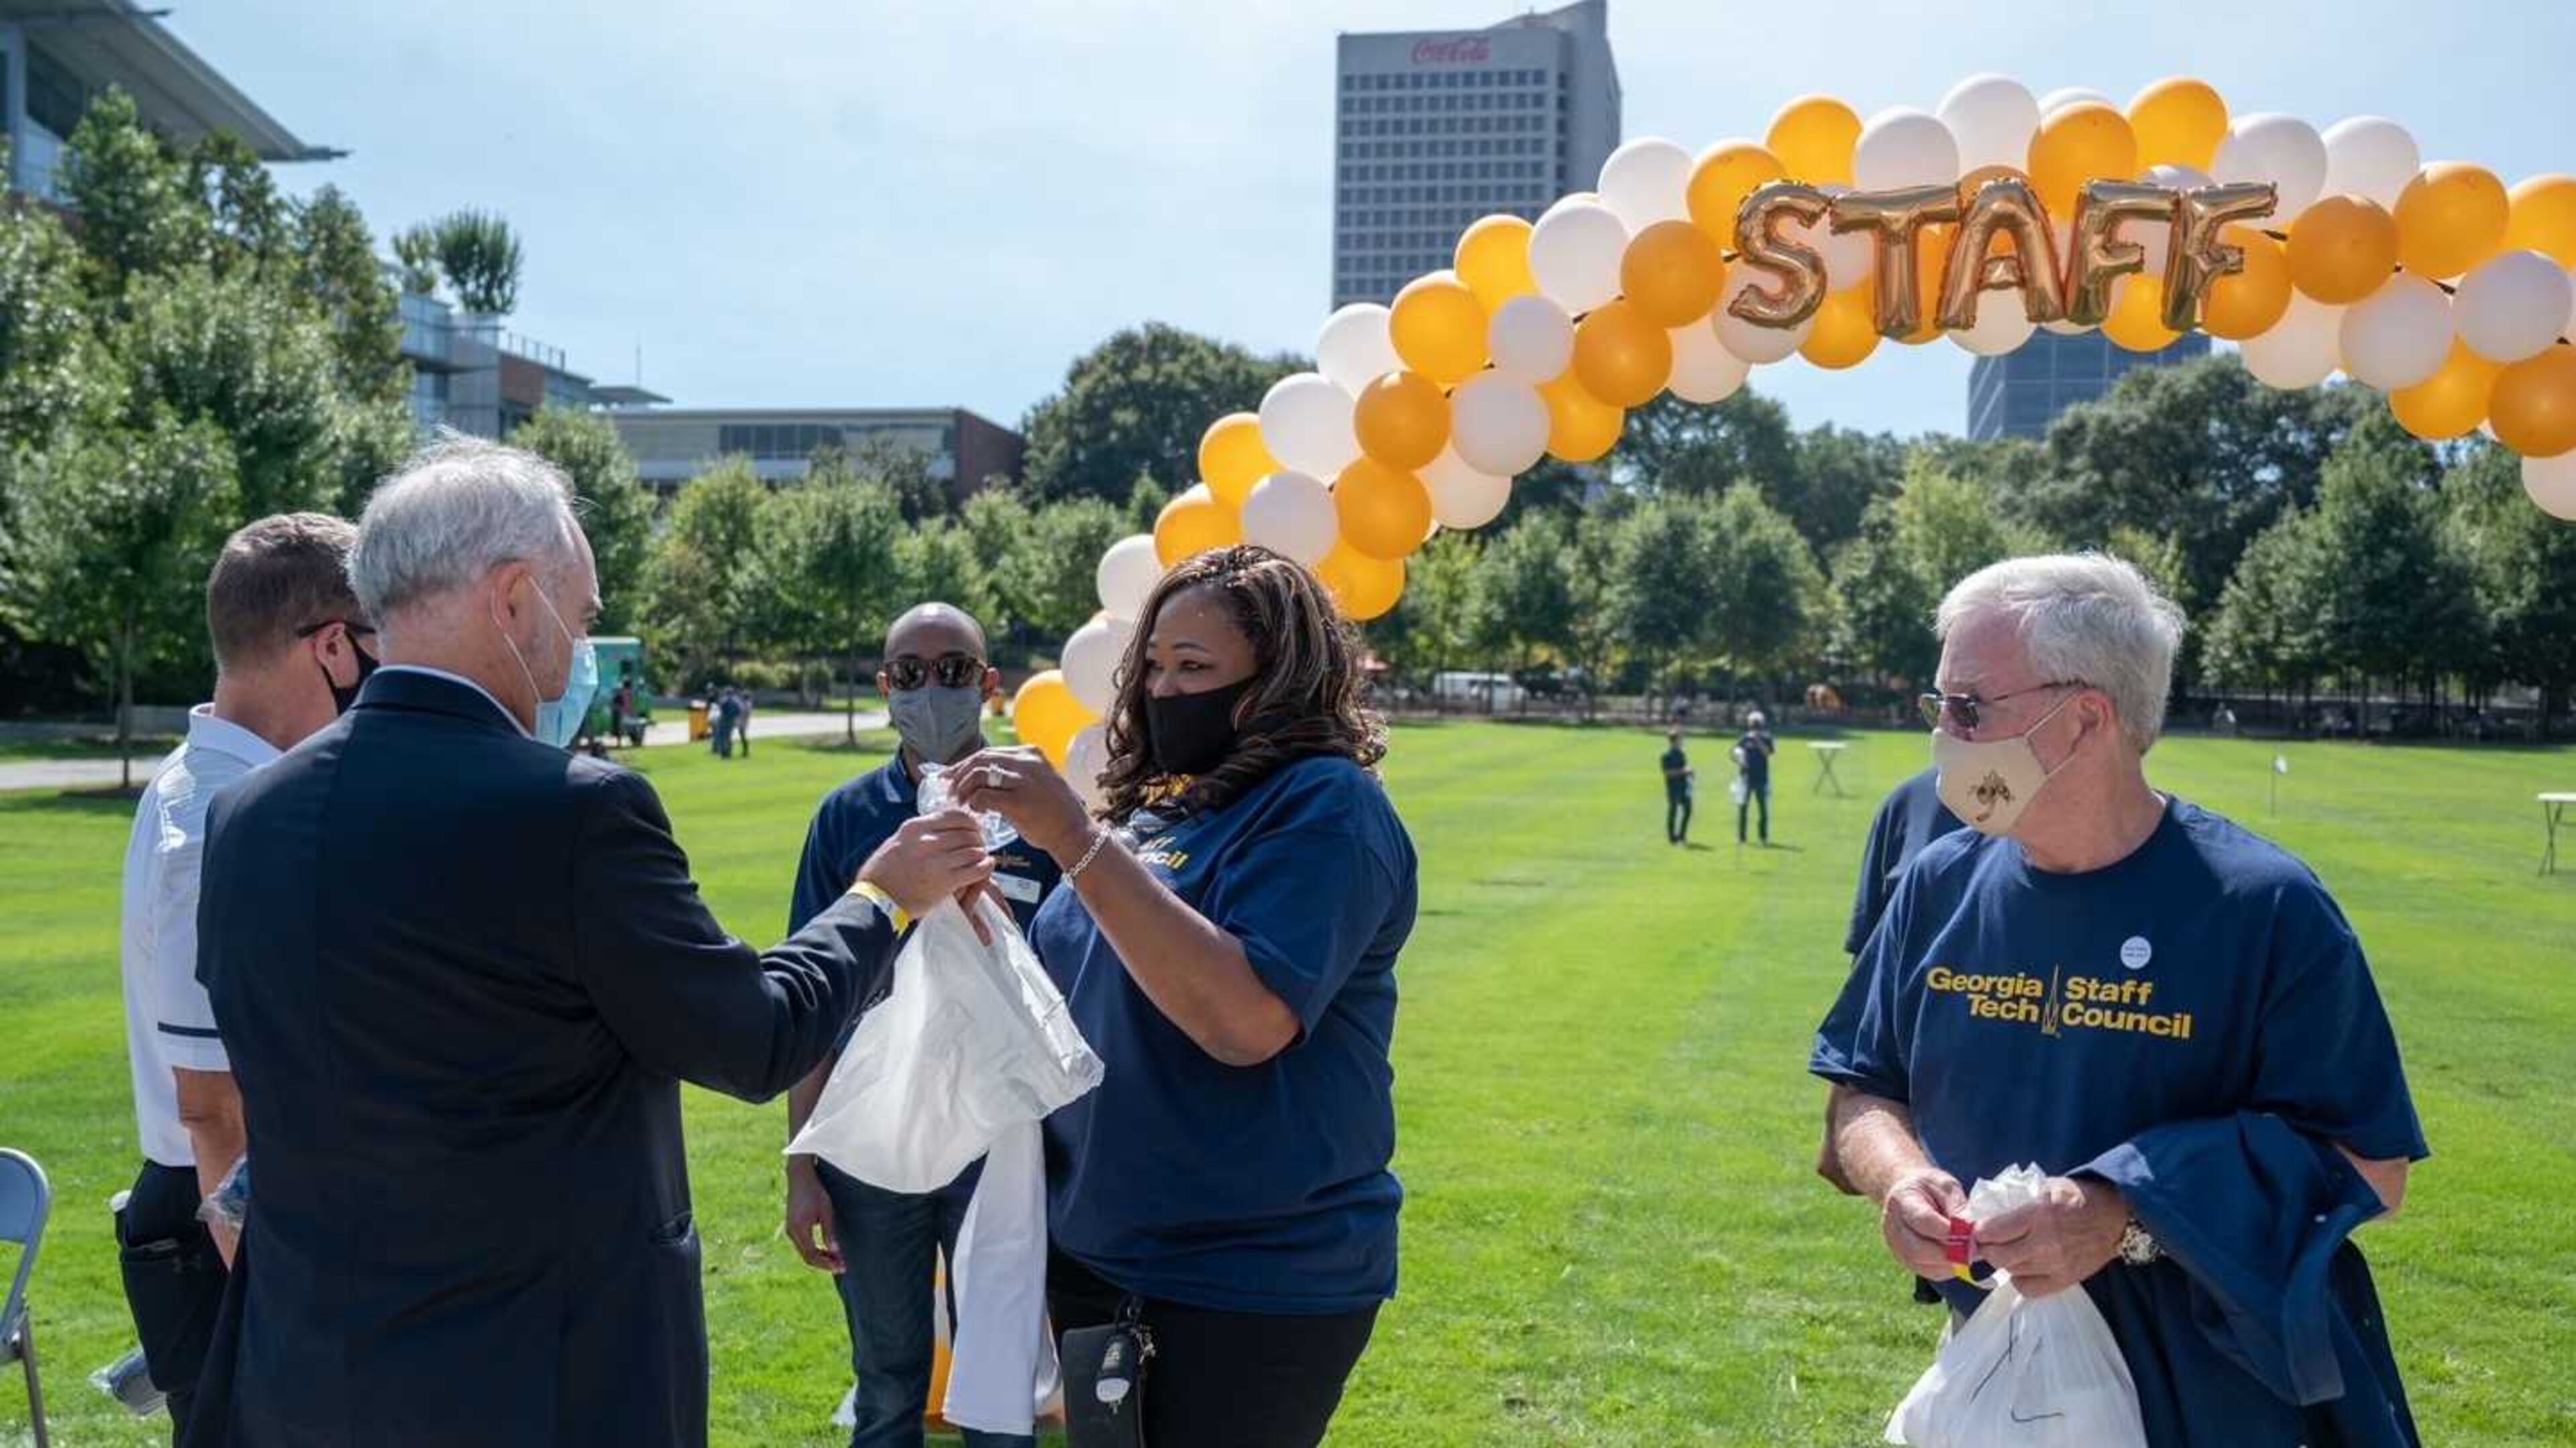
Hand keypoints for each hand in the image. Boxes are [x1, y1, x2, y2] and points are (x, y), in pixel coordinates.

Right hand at [784, 1158, 840, 1273]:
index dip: (826, 1263)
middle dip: (824, 1263)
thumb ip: (829, 1232)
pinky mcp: (792, 1226)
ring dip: (820, 1257)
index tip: (840, 1267)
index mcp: (799, 1229)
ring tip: (836, 1259)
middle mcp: (791, 1232)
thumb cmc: (815, 1192)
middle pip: (807, 1257)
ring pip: (804, 1252)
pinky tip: (827, 1250)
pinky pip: (803, 1244)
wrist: (800, 1177)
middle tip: (841, 1266)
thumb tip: (835, 1251)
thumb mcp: (826, 1211)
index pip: (812, 1255)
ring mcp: (790, 1230)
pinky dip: (814, 1250)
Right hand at [856, 810, 995, 925]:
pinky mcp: (945, 881)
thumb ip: (920, 832)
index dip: (970, 822)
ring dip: (981, 854)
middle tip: (979, 847)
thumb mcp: (898, 841)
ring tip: (981, 859)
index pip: (955, 815)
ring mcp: (937, 861)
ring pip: (974, 850)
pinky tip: (986, 868)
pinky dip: (985, 867)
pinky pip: (976, 869)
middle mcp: (928, 840)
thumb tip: (942, 827)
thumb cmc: (883, 872)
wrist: (876, 899)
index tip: (973, 829)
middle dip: (978, 840)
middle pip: (967, 833)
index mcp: (915, 827)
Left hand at [948, 746, 1095, 861]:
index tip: (951, 775)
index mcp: (1031, 753)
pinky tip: (977, 811)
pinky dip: (974, 802)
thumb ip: (1016, 774)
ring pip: (979, 774)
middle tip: (950, 791)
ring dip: (964, 789)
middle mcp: (1027, 762)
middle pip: (980, 759)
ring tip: (961, 803)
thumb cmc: (1054, 812)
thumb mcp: (1039, 781)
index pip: (988, 752)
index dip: (965, 764)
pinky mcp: (1019, 801)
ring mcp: (1023, 780)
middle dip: (959, 774)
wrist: (1074, 832)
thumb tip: (982, 776)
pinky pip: (984, 796)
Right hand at [1880, 1165, 1968, 1281]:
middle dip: (1950, 1253)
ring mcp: (1895, 1246)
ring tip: (1968, 1252)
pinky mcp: (1904, 1259)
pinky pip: (1927, 1272)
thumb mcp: (1946, 1186)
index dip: (1949, 1232)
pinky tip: (1958, 1257)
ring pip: (1923, 1265)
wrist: (1908, 1192)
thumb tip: (1972, 1232)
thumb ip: (1958, 1208)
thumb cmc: (1930, 1188)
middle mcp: (1892, 1226)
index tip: (1971, 1235)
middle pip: (1917, 1250)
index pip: (1923, 1221)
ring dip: (1949, 1263)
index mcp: (1901, 1200)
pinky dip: (1946, 1268)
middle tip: (1972, 1249)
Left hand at [1973, 1175, 2126, 1297]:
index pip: (1994, 1231)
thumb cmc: (2078, 1197)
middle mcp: (2045, 1242)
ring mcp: (2056, 1264)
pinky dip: (2019, 1280)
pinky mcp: (2065, 1279)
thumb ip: (2018, 1200)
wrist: (2115, 1217)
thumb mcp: (2045, 1187)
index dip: (1978, 1232)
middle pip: (1999, 1256)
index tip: (1974, 1231)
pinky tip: (2021, 1268)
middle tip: (1984, 1244)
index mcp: (2038, 1214)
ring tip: (2005, 1252)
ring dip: (2003, 1262)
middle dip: (1985, 1250)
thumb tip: (1989, 1211)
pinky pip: (2029, 1289)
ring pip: (2012, 1272)